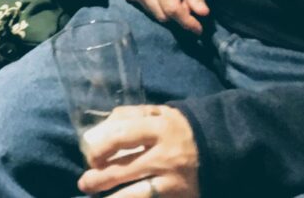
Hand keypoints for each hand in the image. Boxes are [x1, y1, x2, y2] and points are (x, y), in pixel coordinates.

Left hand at [78, 105, 199, 197]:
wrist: (218, 148)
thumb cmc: (177, 129)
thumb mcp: (158, 113)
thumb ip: (130, 116)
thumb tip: (97, 131)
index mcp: (160, 128)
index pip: (122, 136)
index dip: (100, 148)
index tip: (90, 157)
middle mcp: (166, 156)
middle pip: (124, 170)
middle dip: (99, 179)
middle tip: (85, 183)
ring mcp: (173, 181)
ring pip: (135, 195)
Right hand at [124, 0, 208, 34]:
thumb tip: (202, 13)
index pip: (171, 8)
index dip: (186, 21)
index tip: (199, 29)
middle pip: (162, 15)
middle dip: (179, 15)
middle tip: (188, 2)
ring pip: (154, 14)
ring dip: (168, 10)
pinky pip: (145, 8)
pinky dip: (157, 6)